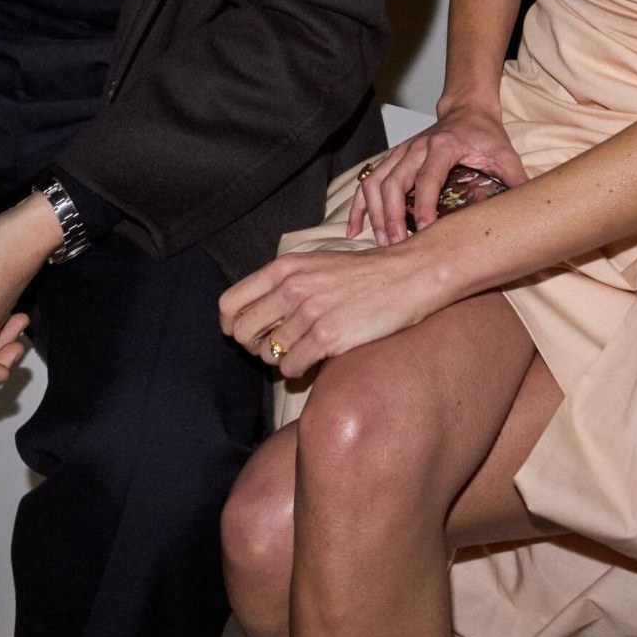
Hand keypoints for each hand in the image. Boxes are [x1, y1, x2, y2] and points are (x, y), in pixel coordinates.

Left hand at [219, 239, 439, 377]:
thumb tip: (255, 316)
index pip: (229, 303)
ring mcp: (309, 312)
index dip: (231, 325)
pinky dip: (298, 371)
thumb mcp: (315, 265)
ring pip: (268, 354)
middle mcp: (292, 287)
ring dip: (280, 359)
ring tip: (302, 351)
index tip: (248, 334)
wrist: (406, 276)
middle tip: (275, 348)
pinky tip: (314, 360)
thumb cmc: (362, 274)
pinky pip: (291, 368)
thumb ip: (284, 284)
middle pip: (242, 333)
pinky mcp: (327, 336)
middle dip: (254, 347)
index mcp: (284, 267)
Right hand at [348, 104, 526, 245]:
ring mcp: (401, 152)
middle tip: (397, 246)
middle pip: (394, 182)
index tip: (426, 231)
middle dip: (392, 217)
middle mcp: (416, 147)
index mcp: (444, 145)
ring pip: (376, 182)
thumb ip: (515, 181)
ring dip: (375, 213)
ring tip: (381, 242)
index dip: (425, 205)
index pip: (428, 177)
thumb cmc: (484, 134)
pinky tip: (356, 228)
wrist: (467, 109)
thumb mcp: (505, 155)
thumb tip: (526, 213)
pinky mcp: (392, 159)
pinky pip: (368, 181)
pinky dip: (360, 205)